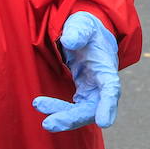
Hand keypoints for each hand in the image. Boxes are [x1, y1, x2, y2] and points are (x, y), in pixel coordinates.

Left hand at [33, 11, 121, 130]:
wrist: (87, 35)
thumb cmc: (86, 29)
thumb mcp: (83, 25)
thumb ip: (78, 32)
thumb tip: (70, 42)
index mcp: (106, 66)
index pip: (110, 88)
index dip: (108, 106)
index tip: (104, 123)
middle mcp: (103, 83)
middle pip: (93, 108)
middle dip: (73, 118)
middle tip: (48, 123)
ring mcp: (94, 91)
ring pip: (83, 112)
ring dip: (63, 117)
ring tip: (38, 104)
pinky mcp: (84, 94)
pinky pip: (74, 109)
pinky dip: (59, 111)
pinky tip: (41, 104)